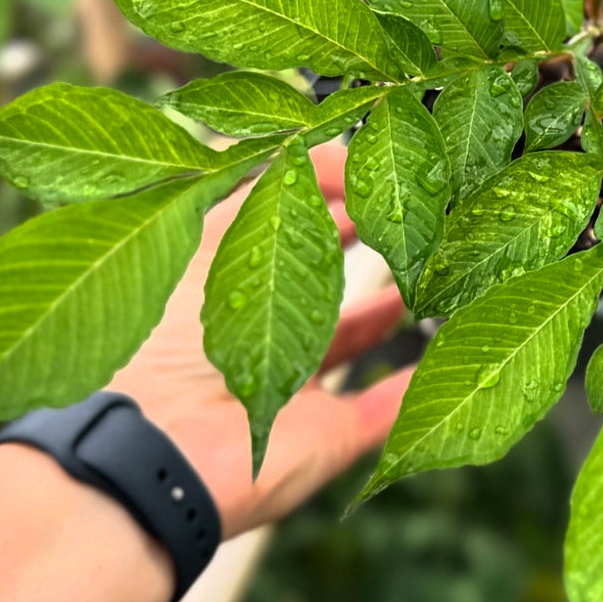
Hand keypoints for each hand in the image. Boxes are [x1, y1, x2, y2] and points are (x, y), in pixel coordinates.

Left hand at [111, 141, 412, 536]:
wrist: (150, 461)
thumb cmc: (161, 342)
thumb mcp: (208, 243)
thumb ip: (257, 191)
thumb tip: (308, 140)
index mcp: (216, 277)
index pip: (275, 216)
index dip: (321, 184)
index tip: (367, 156)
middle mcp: (252, 327)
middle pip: (314, 271)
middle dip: (361, 234)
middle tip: (412, 198)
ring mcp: (291, 384)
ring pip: (351, 334)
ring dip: (392, 303)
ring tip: (437, 259)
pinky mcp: (324, 437)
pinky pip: (384, 407)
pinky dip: (414, 382)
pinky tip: (452, 352)